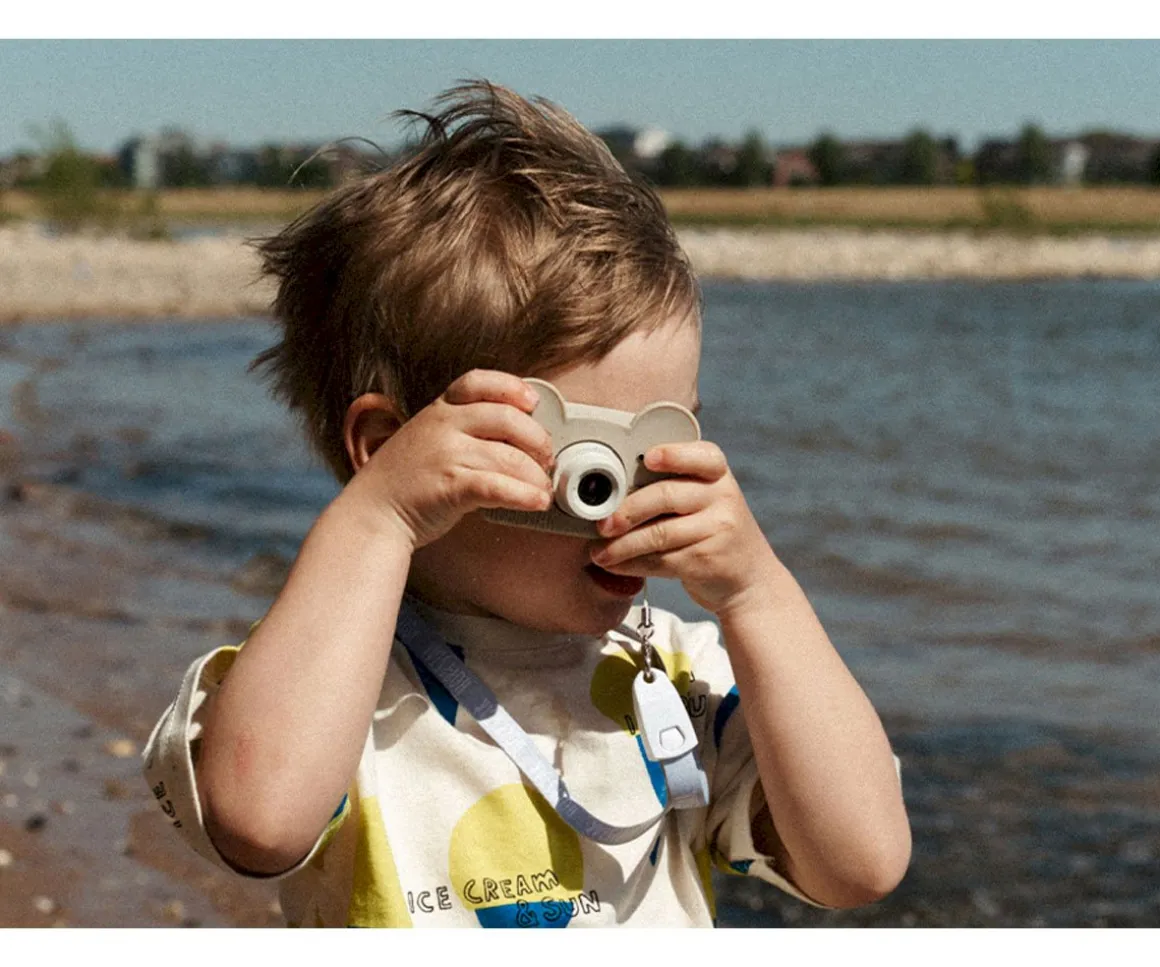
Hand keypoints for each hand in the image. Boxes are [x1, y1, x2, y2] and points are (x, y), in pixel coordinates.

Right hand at [348, 370, 553, 549]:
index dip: (512, 387)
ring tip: (543, 489)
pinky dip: (526, 496)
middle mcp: (443, 427)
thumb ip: (461, 430)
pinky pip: (501, 487)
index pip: (479, 382)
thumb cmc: (403, 482)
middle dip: (538, 439)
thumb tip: (514, 438)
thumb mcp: (426, 438)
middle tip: (546, 459)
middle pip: (508, 418)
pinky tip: (536, 501)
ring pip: (510, 458)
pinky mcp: (452, 487)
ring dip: (537, 477)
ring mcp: (446, 455)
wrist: (371, 514)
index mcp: (439, 411)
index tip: (532, 402)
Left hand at [588, 441, 778, 614]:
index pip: (701, 456)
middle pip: (666, 496)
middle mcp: (722, 497)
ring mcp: (718, 529)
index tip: (648, 458)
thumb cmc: (711, 532)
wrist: (750, 579)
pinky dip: (633, 564)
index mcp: (717, 474)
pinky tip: (616, 565)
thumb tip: (611, 493)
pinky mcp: (707, 560)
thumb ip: (671, 487)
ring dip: (622, 546)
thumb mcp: (705, 500)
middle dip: (627, 511)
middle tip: (602, 524)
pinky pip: (661, 561)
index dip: (673, 455)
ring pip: (659, 534)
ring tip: (599, 552)